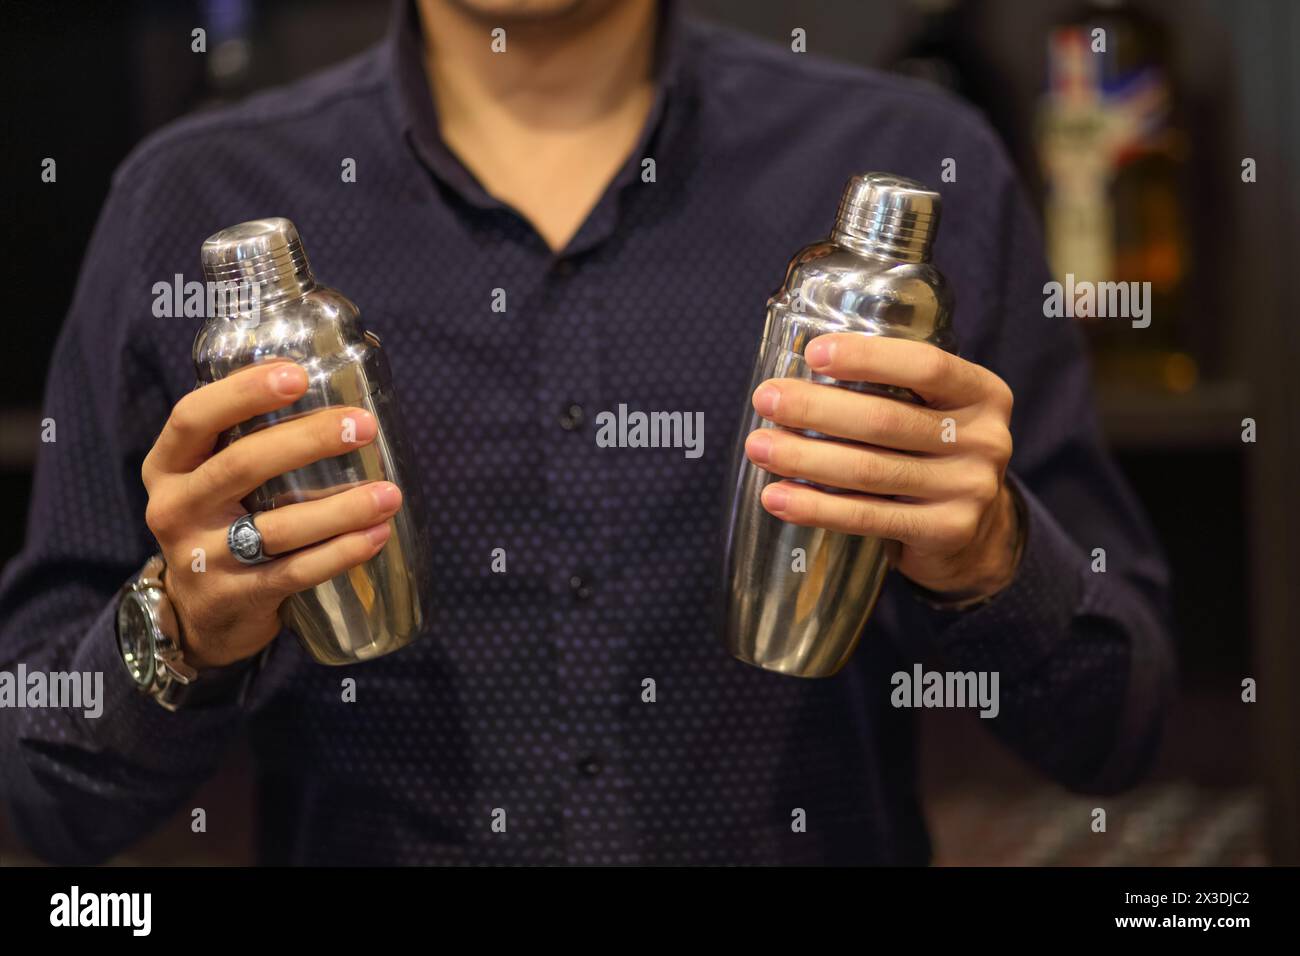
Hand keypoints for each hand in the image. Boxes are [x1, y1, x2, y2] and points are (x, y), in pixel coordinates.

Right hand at [141, 362, 401, 668]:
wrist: (200, 615)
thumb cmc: (223, 523)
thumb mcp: (212, 479)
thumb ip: (250, 439)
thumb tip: (336, 393)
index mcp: (168, 465)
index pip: (193, 416)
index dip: (242, 392)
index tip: (296, 375)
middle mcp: (175, 508)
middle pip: (241, 464)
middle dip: (308, 440)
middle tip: (364, 426)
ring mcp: (200, 558)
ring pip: (277, 527)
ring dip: (341, 509)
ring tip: (390, 494)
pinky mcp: (234, 598)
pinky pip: (293, 572)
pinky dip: (339, 554)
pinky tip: (376, 536)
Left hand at [744, 333, 1021, 600]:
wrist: (976, 532)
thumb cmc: (931, 454)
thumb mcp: (932, 412)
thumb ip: (891, 390)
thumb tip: (796, 375)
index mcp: (982, 393)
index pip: (926, 365)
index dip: (868, 357)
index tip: (813, 354)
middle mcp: (986, 438)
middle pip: (886, 419)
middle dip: (816, 408)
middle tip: (766, 400)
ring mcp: (970, 488)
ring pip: (870, 469)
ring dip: (805, 457)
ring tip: (759, 448)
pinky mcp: (947, 531)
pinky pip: (868, 516)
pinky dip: (816, 507)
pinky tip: (777, 498)